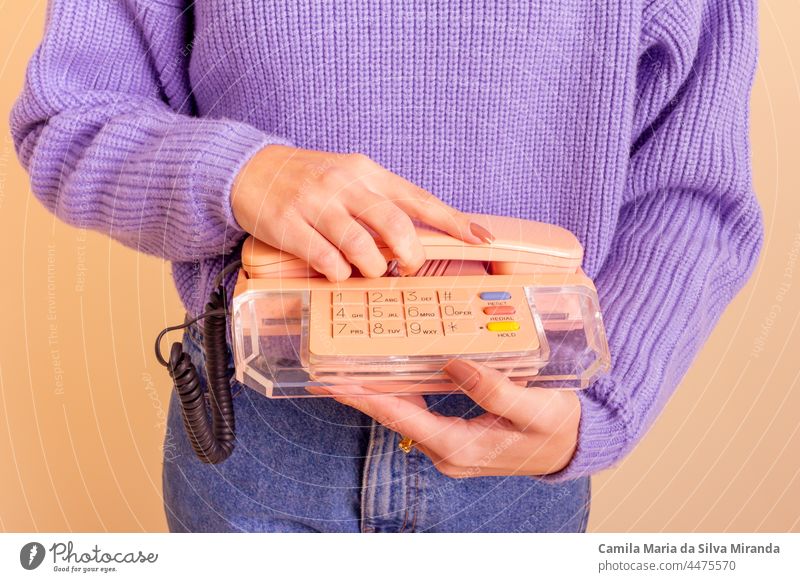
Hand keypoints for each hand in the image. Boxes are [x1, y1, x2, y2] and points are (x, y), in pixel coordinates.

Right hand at [231, 145, 492, 280]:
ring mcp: (316, 203)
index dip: (453, 222)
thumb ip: (381, 202)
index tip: (482, 239)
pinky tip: (336, 271)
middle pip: (396, 226)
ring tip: (368, 271)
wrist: (250, 169)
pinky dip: (339, 273)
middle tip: (405, 269)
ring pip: (362, 247)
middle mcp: (346, 184)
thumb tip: (416, 238)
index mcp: (367, 172)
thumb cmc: (309, 179)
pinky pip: (326, 259)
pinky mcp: (289, 224)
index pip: (419, 199)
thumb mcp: (350, 177)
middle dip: (409, 257)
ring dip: (373, 269)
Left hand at [331, 359, 580, 476]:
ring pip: (404, 415)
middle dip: (361, 394)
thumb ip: (494, 389)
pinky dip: (401, 393)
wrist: (575, 446)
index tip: (336, 382)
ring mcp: (450, 446)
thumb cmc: (558, 427)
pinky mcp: (455, 437)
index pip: (403, 419)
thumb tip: (452, 363)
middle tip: (329, 369)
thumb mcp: (533, 407)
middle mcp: (448, 452)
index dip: (367, 399)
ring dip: (377, 392)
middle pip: (395, 418)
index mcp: (461, 447)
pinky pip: (419, 413)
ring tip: (348, 368)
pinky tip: (390, 373)